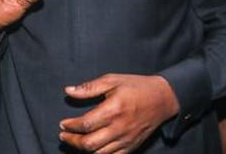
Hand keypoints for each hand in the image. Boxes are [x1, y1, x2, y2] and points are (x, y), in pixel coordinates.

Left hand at [59, 74, 179, 153]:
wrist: (163, 98)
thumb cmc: (136, 87)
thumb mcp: (112, 80)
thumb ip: (89, 87)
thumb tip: (68, 91)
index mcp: (113, 110)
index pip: (85, 124)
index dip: (71, 126)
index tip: (63, 124)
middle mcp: (119, 128)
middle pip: (90, 143)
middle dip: (72, 141)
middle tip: (63, 135)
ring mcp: (126, 140)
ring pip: (99, 153)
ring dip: (83, 150)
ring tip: (75, 141)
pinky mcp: (132, 146)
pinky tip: (92, 149)